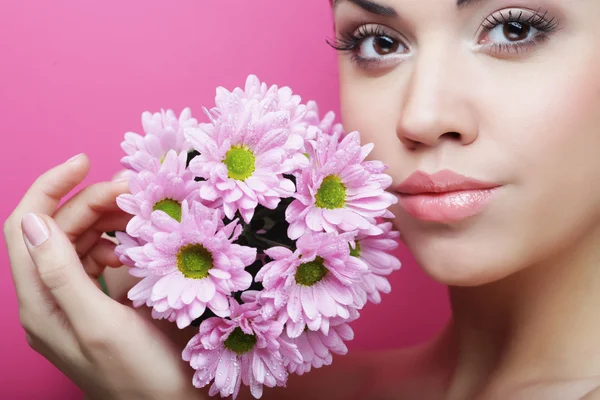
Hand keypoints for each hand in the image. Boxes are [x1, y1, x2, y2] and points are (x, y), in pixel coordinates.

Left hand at [4, 154, 202, 399]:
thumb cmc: (140, 375)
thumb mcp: (100, 325)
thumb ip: (61, 274)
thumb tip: (33, 220)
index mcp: (40, 303)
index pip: (24, 227)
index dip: (49, 188)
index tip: (85, 161)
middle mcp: (49, 299)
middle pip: (56, 230)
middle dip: (91, 202)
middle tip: (135, 191)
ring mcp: (73, 302)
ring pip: (79, 242)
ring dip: (106, 220)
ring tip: (142, 214)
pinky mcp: (97, 304)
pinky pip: (97, 260)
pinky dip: (116, 243)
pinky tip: (136, 247)